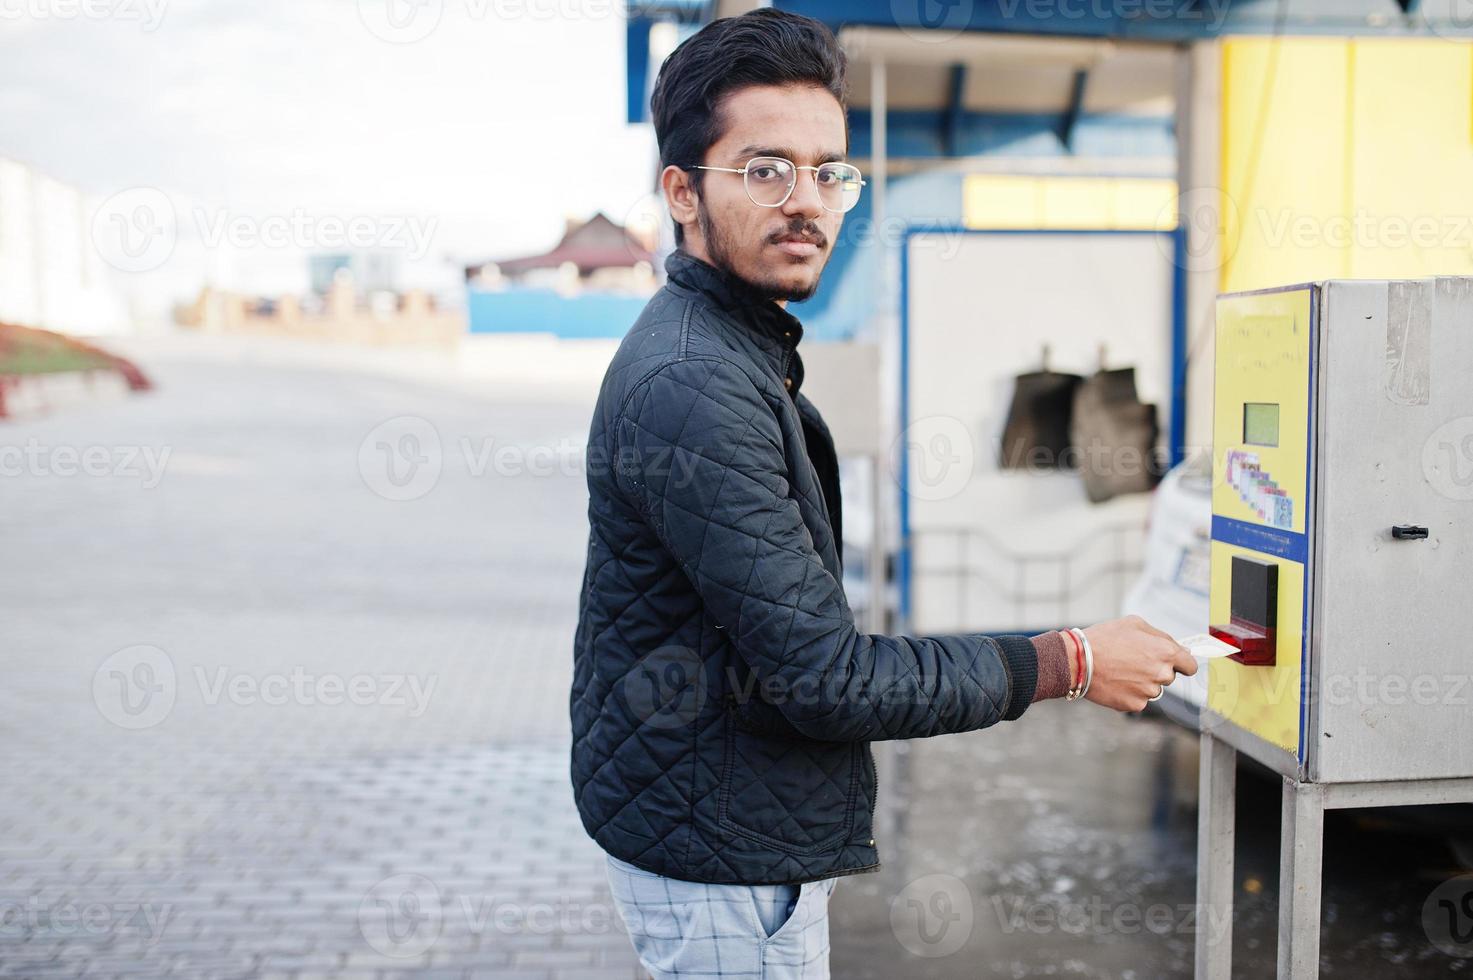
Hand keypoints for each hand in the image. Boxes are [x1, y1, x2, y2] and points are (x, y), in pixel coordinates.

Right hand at [1076, 614, 1197, 712]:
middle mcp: (1161, 674)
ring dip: (1142, 682)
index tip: (1175, 663)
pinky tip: (1115, 681)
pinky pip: (1138, 700)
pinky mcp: (1135, 705)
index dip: (1182, 663)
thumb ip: (1162, 637)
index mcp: (1166, 652)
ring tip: (1120, 670)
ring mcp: (1149, 692)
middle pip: (1169, 677)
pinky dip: (1129, 693)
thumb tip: (1180, 649)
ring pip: (1153, 689)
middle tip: (1133, 661)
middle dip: (1156, 670)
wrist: (1078, 660)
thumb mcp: (1134, 624)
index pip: (1190, 666)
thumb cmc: (1104, 638)